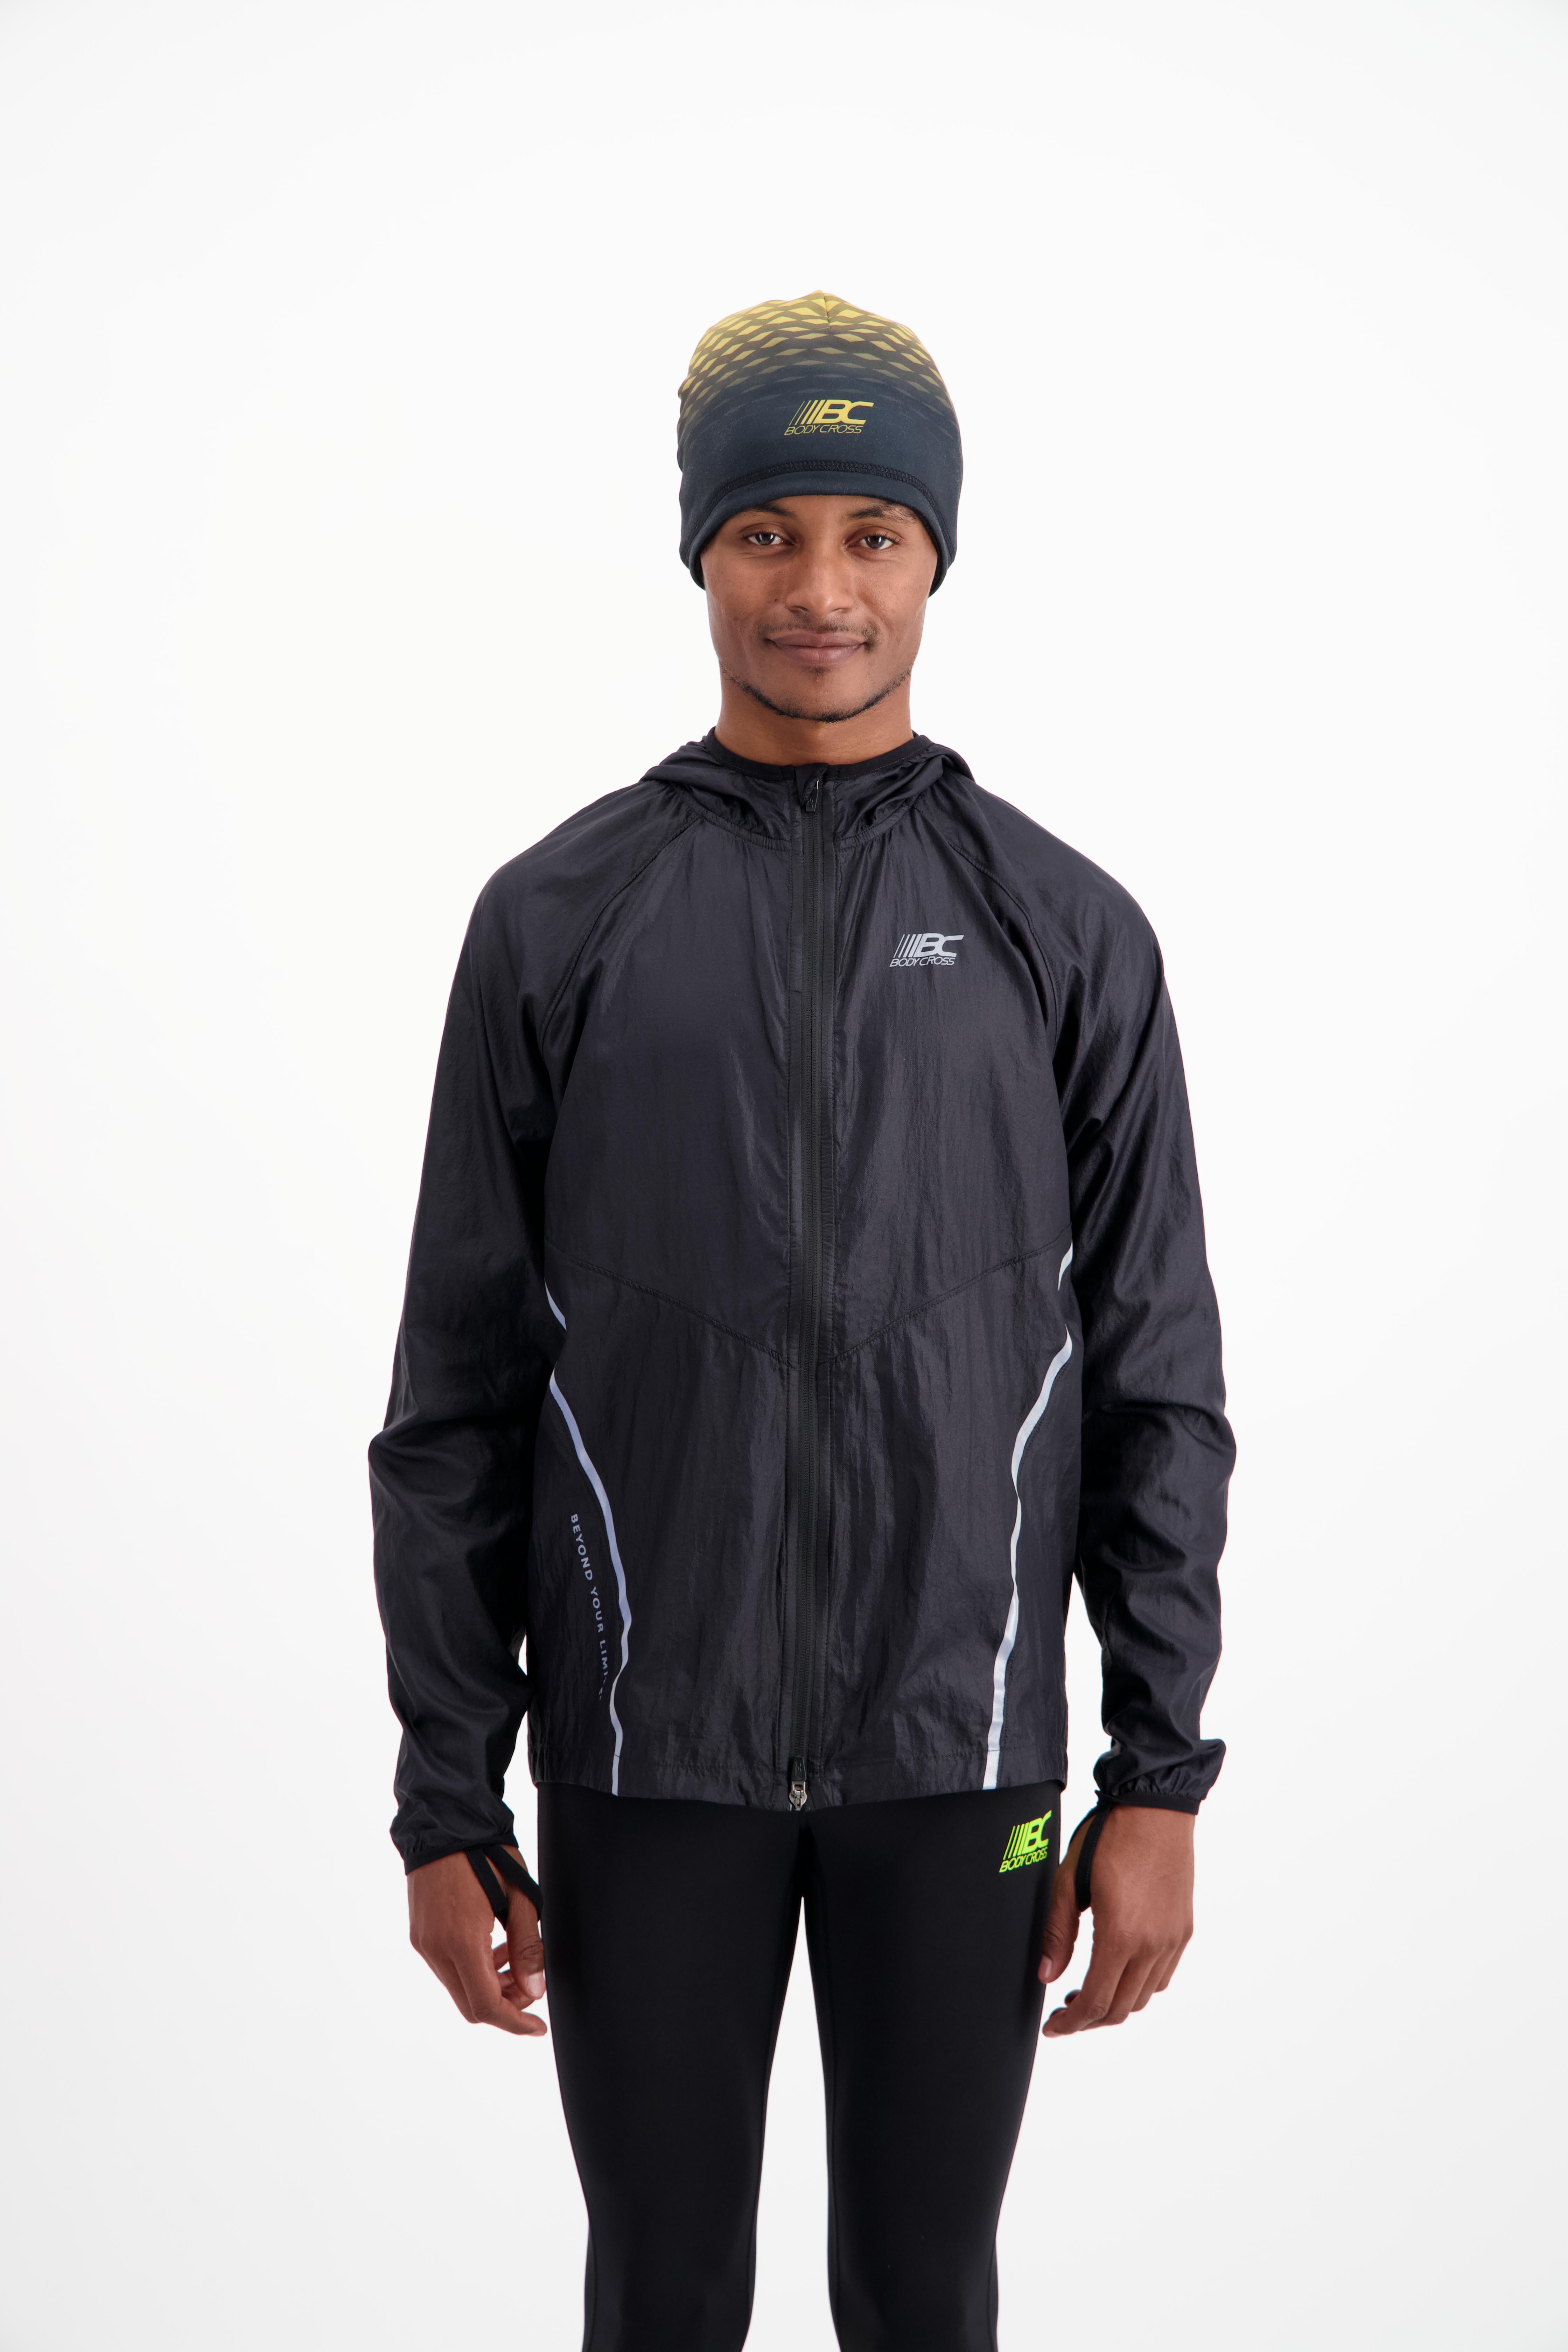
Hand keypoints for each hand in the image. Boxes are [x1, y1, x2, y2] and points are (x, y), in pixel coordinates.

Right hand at [407, 1847, 547, 2036]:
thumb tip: (534, 1991)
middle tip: (530, 1983)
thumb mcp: (519, 1896)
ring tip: (515, 1956)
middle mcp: (436, 1949)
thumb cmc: (486, 1853)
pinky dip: (472, 1967)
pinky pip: (446, 1967)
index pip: (487, 2006)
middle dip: (504, 2004)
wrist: (444, 1820)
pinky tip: (492, 1943)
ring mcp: (423, 1942)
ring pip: (458, 1987)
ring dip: (489, 1984)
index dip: (516, 2022)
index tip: (538, 2026)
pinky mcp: (419, 1933)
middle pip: (470, 2004)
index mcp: (462, 1941)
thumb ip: (528, 1947)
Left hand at [1038, 1806, 1193, 2036]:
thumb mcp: (1068, 1881)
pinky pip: (1163, 1976)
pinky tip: (1119, 1969)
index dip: (1070, 2024)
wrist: (1155, 1807)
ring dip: (1115, 2004)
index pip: (1095, 2003)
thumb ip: (1057, 1933)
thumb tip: (1046, 1976)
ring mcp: (1172, 1939)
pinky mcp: (1183, 1929)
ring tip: (1089, 1990)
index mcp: (1121, 1936)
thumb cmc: (1109, 1837)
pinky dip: (1140, 1986)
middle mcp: (1152, 1945)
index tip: (1053, 2027)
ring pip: (1144, 1997)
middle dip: (1089, 2020)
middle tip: (1066, 2012)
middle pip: (1121, 2008)